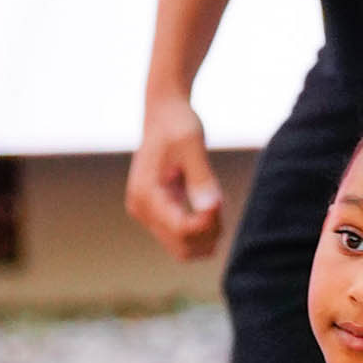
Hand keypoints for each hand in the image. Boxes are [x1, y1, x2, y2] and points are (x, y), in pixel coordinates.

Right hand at [127, 93, 224, 261]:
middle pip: (183, 247)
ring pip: (183, 248)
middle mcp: (141, 209)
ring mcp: (147, 214)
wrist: (164, 114)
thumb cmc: (179, 125)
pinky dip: (202, 230)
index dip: (208, 224)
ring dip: (207, 235)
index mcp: (145, 194)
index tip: (220, 201)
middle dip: (209, 233)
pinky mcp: (157, 213)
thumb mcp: (193, 145)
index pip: (181, 230)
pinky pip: (182, 237)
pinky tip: (210, 206)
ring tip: (216, 203)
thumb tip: (211, 208)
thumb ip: (201, 178)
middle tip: (221, 203)